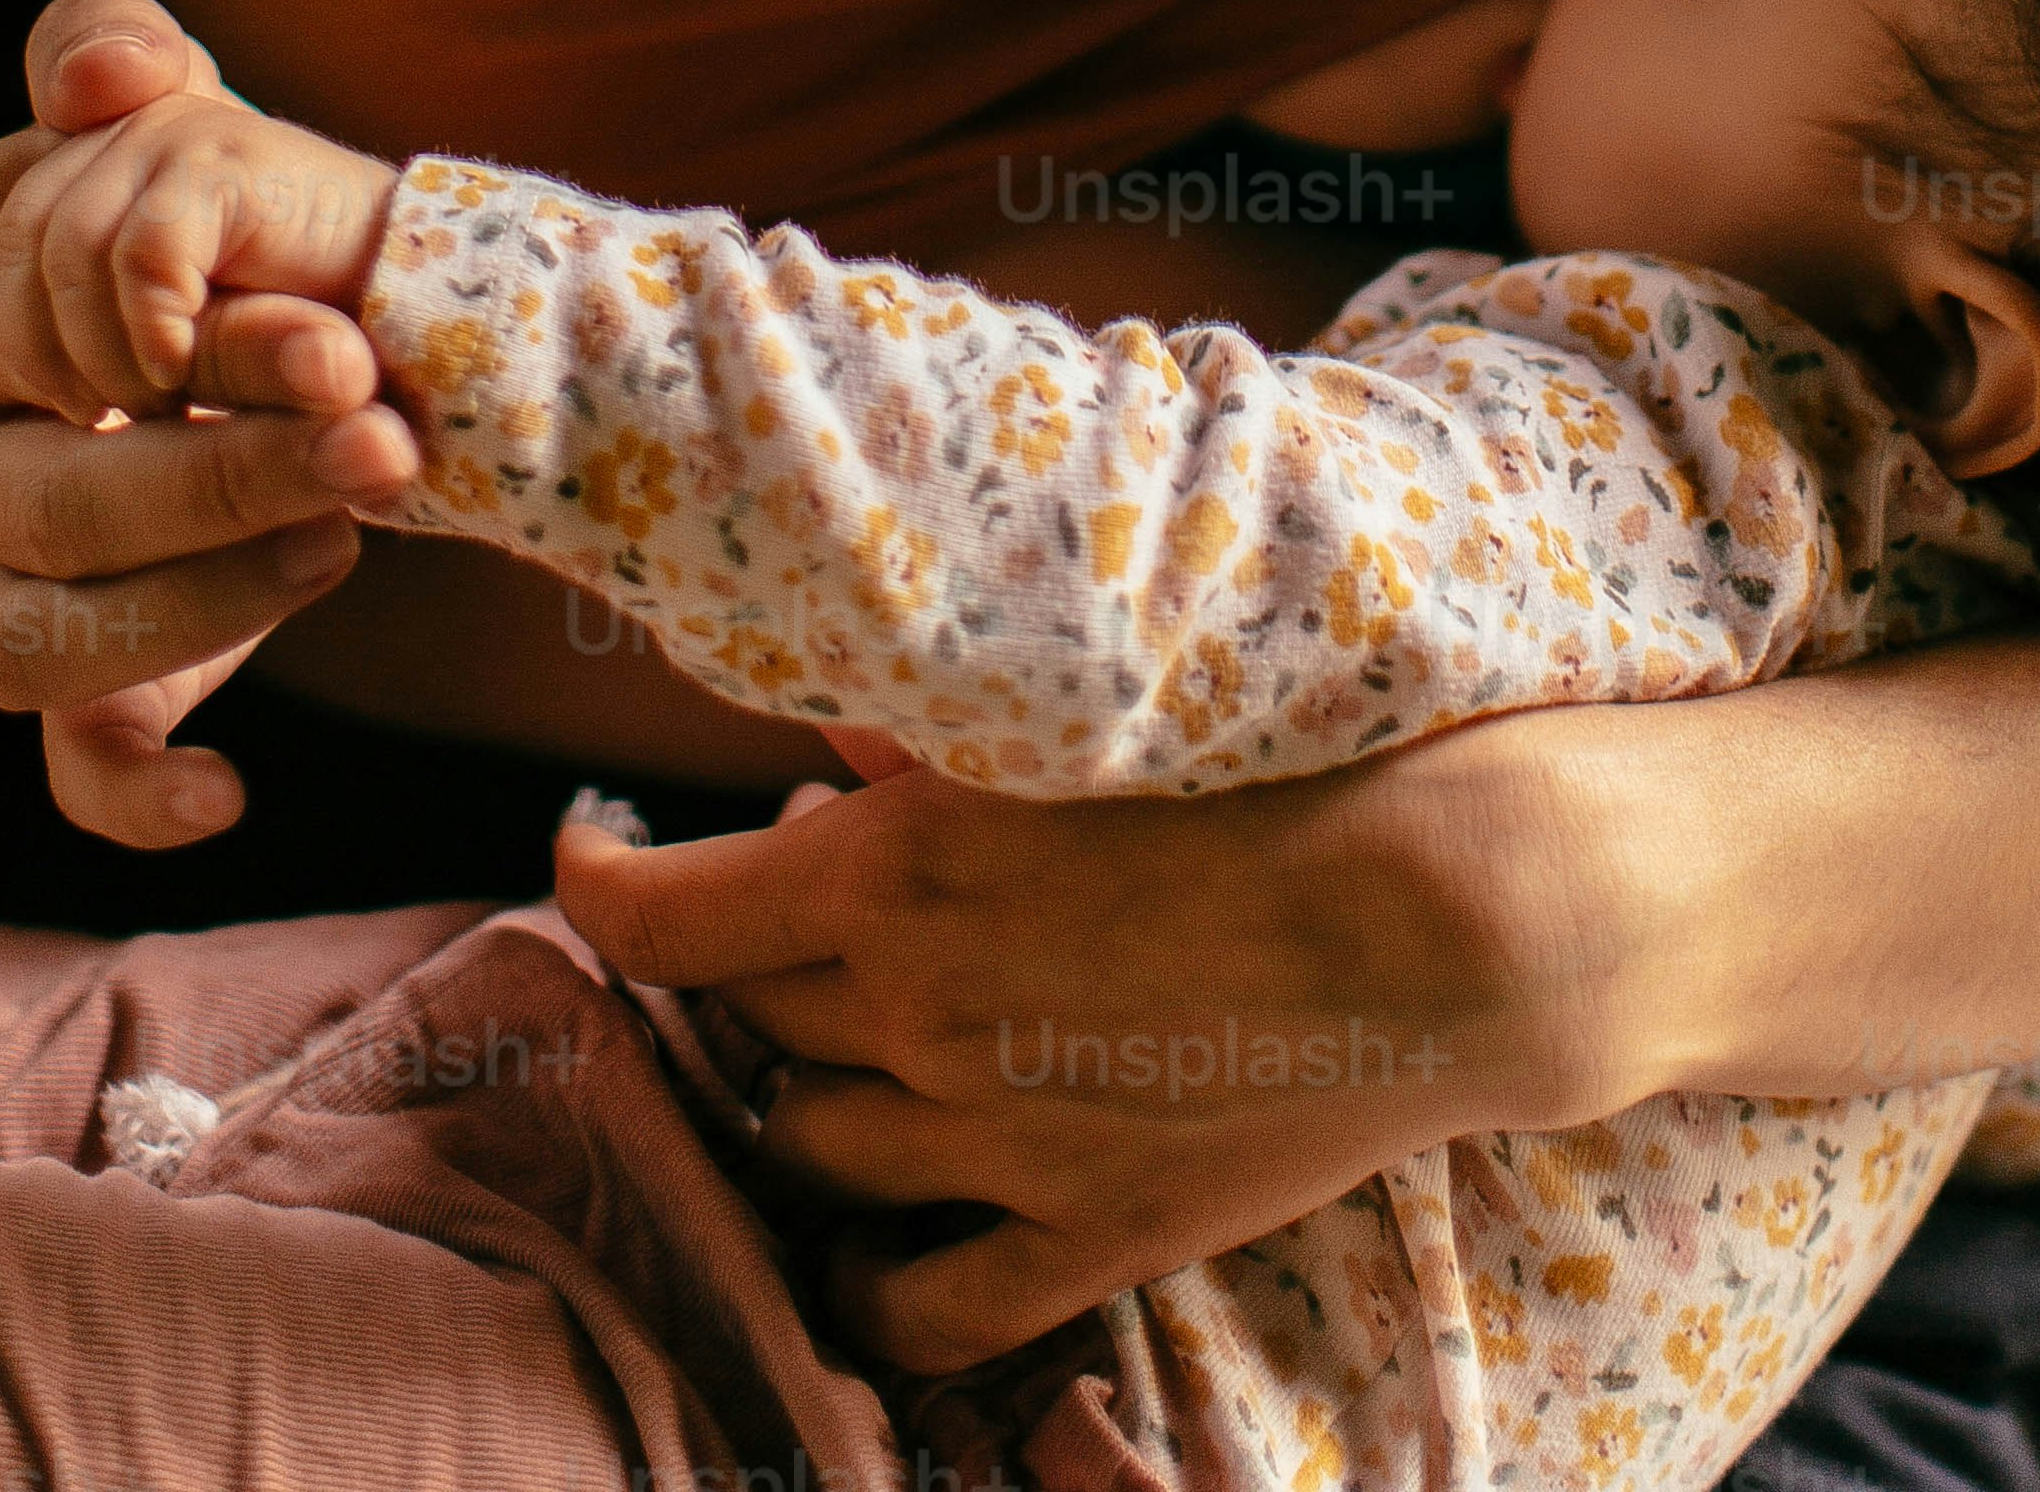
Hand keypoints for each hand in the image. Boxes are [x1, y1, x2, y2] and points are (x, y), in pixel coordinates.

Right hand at [0, 0, 415, 846]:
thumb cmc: (167, 199)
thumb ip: (108, 47)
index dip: (195, 355)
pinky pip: (66, 775)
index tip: (339, 344)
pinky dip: (138, 800)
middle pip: (58, 506)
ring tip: (349, 532)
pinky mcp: (51, 685)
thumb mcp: (145, 96)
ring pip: (48, 649)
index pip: (38, 359)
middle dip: (233, 480)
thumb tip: (97, 79)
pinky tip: (227, 789)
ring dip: (210, 604)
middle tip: (383, 442)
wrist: (211, 316)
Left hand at [556, 713, 1644, 1372]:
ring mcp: (995, 1146)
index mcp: (892, 872)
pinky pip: (916, 1316)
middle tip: (763, 919)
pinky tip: (863, 1231)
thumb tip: (818, 753)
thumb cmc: (1274, 769)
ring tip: (825, 1041)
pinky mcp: (1086, 1239)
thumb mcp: (1070, 724)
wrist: (1449, 915)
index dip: (590, 877)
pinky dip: (863, 1284)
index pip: (649, 916)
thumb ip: (920, 748)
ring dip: (792, 1094)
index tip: (590, 843)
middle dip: (730, 969)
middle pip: (734, 1023)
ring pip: (801, 1149)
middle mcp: (917, 1017)